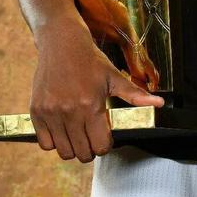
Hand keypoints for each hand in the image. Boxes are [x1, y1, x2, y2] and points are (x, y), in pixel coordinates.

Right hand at [30, 21, 163, 162]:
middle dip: (90, 150)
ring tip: (78, 134)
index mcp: (91, 105)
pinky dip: (54, 142)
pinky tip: (62, 129)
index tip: (104, 136)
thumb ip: (135, 95)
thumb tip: (159, 104)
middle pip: (82, 153)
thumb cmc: (90, 60)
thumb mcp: (114, 77)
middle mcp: (69, 111)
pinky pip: (45, 143)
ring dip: (73, 148)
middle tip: (92, 137)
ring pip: (63, 151)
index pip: (100, 145)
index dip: (105, 145)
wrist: (61, 43)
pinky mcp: (36, 112)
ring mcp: (51, 113)